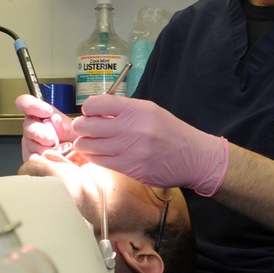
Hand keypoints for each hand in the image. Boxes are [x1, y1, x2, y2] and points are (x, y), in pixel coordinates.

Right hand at [16, 94, 76, 161]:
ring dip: (45, 149)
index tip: (47, 111)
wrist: (81, 159)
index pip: (25, 103)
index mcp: (40, 114)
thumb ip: (63, 124)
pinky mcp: (31, 160)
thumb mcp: (74, 130)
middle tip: (52, 139)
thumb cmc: (76, 141)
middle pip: (28, 126)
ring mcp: (30, 144)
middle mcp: (32, 128)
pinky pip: (32, 159)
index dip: (32, 105)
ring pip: (30, 145)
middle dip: (41, 133)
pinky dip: (43, 160)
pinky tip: (52, 160)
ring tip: (60, 152)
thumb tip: (54, 118)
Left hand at [72, 95, 228, 195]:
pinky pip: (101, 162)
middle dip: (80, 127)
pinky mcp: (130, 168)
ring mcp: (130, 150)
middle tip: (81, 129)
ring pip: (91, 147)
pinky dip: (95, 157)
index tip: (88, 112)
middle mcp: (132, 128)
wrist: (193, 157)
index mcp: (137, 109)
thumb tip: (94, 113)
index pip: (98, 103)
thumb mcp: (150, 111)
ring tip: (86, 142)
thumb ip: (123, 111)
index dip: (88, 108)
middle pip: (89, 126)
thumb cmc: (170, 132)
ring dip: (84, 144)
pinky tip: (97, 154)